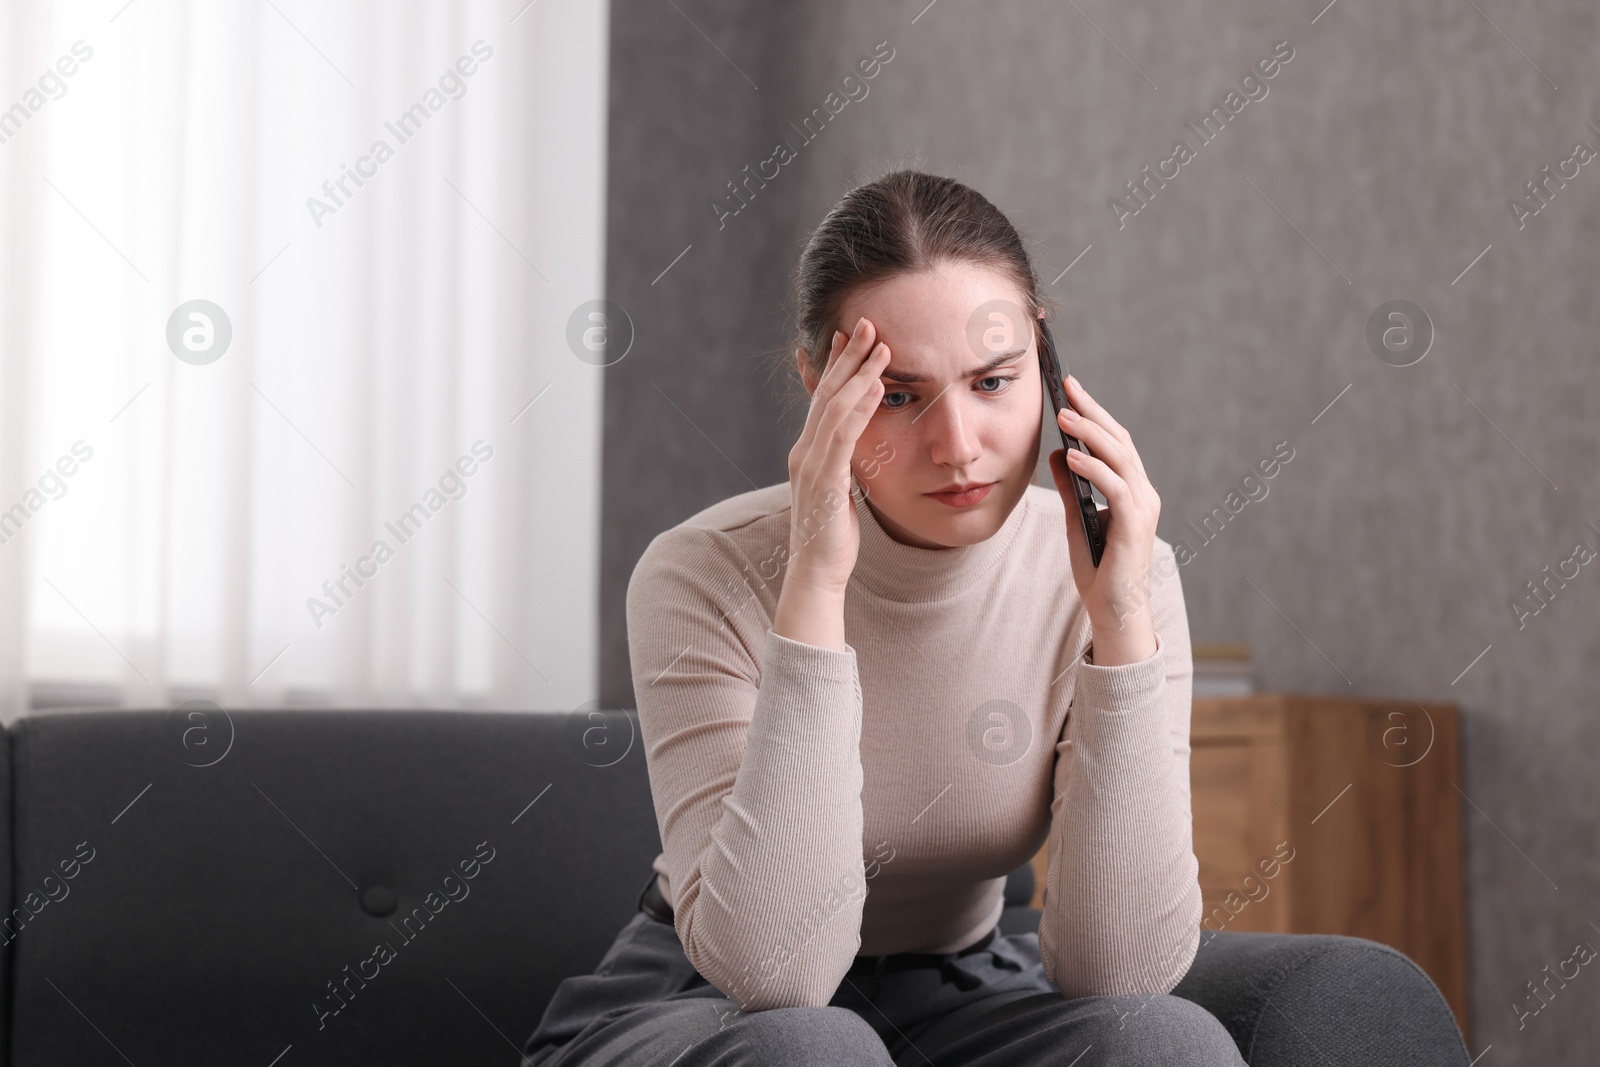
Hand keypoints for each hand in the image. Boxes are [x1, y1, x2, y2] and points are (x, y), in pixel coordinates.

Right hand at [785, 316, 890, 594]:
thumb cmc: (831, 537)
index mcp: (807, 452)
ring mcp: (811, 464)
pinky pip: (844, 435)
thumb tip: (855, 450)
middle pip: (826, 393)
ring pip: (835, 407)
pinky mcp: (826, 479)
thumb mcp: (838, 492)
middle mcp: (804, 452)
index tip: (850, 336)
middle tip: (867, 323)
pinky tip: (878, 387)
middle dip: (847, 356)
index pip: (822, 399)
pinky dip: (861, 407)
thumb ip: (842, 466)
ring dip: (859, 373)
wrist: (816, 572)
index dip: (836, 365)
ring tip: (881, 345)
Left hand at [1045, 374, 1160, 665]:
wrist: (1114, 611)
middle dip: (1093, 412)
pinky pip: (1116, 488)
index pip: (1115, 443)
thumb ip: (1071, 487)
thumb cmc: (1098, 569)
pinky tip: (1072, 457)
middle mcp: (1143, 494)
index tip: (1071, 390)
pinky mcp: (1135, 526)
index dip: (1094, 414)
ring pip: (1120, 458)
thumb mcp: (1077, 519)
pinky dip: (1094, 470)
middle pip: (1120, 441)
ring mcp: (1143, 508)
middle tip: (1067, 388)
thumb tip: (1057, 453)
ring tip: (1064, 416)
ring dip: (1090, 435)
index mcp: (1132, 490)